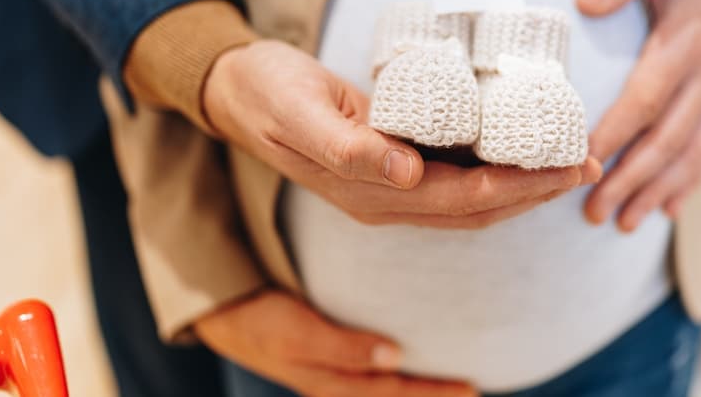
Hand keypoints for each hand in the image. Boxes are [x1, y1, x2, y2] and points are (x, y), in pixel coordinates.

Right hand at [195, 290, 476, 396]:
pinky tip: (412, 364)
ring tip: (455, 384)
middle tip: (476, 389)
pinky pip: (374, 376)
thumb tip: (394, 357)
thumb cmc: (261, 321)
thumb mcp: (297, 333)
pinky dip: (398, 377)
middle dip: (433, 396)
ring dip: (418, 389)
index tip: (472, 388)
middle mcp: (339, 384)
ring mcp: (335, 374)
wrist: (225, 313)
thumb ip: (343, 346)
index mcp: (333, 385)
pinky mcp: (333, 358)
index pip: (393, 395)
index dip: (432, 395)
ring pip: (385, 389)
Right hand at [204, 40, 601, 227]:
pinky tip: (521, 145)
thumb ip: (347, 147)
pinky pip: (457, 172)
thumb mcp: (300, 112)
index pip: (463, 200)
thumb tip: (406, 174)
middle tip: (589, 162)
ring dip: (525, 182)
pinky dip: (497, 164)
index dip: (519, 187)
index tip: (567, 167)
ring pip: (474, 196)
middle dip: (537, 189)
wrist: (239, 87)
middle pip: (480, 206)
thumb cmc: (267, 93)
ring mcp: (392, 183)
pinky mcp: (395, 159)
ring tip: (571, 158)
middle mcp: (388, 197)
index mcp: (370, 191)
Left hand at [575, 0, 700, 230]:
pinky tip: (669, 209)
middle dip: (631, 181)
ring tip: (625, 224)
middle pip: (667, 139)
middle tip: (595, 214)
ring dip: (658, 192)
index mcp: (685, 43)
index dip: (616, 134)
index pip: (646, 98)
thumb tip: (583, 4)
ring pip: (693, 154)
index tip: (584, 163)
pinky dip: (692, 182)